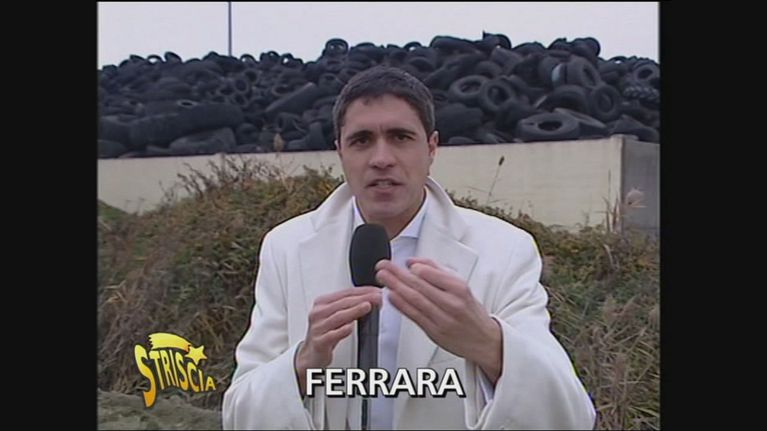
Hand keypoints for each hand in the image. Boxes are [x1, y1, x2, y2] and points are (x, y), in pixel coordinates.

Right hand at [295, 287, 382, 395]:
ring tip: (367, 306)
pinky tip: (350, 327)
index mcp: (322, 303)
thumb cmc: (325, 333)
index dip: (362, 291)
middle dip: (362, 298)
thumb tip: (371, 299)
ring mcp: (318, 327)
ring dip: (354, 310)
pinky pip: (331, 335)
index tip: (376, 291)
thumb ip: (349, 307)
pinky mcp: (319, 342)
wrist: (310, 354)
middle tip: (376, 297)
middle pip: (343, 302)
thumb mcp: (335, 316)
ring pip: (338, 316)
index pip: (345, 293)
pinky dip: (342, 330)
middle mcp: (318, 313)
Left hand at [375, 257, 502, 383]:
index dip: (416, 268)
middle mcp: (452, 304)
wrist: (484, 340)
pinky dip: (401, 305)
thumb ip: (436, 271)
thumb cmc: (470, 311)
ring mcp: (442, 319)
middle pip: (420, 286)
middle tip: (383, 267)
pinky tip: (391, 297)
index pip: (433, 275)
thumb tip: (413, 262)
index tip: (403, 263)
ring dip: (395, 288)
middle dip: (398, 275)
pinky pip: (414, 316)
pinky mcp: (434, 332)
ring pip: (415, 301)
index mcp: (459, 289)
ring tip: (383, 278)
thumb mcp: (461, 286)